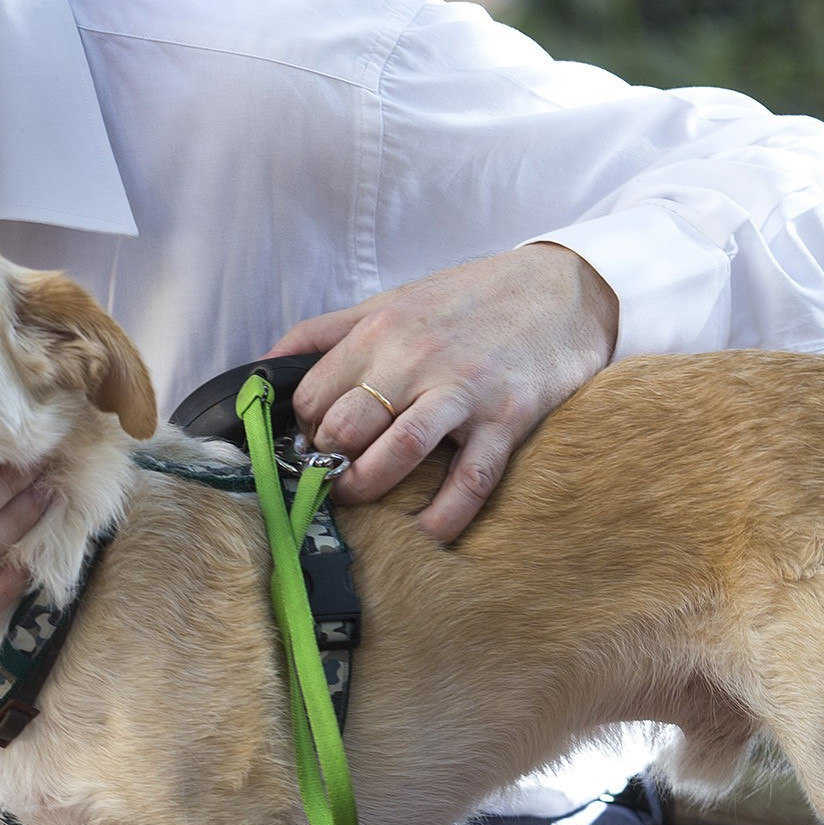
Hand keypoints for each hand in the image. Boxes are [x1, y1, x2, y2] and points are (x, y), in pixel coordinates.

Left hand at [272, 244, 618, 541]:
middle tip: (333, 480)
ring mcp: (462, 392)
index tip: (316, 446)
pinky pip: (468, 483)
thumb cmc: (469, 299)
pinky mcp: (507, 419)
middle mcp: (413, 359)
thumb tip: (261, 368)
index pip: (312, 397)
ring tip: (362, 503)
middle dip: (328, 464)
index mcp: (379, 331)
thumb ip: (326, 332)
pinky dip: (443, 518)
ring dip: (368, 490)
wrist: (562, 288)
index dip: (305, 430)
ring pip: (395, 455)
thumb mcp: (392, 300)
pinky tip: (425, 535)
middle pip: (344, 429)